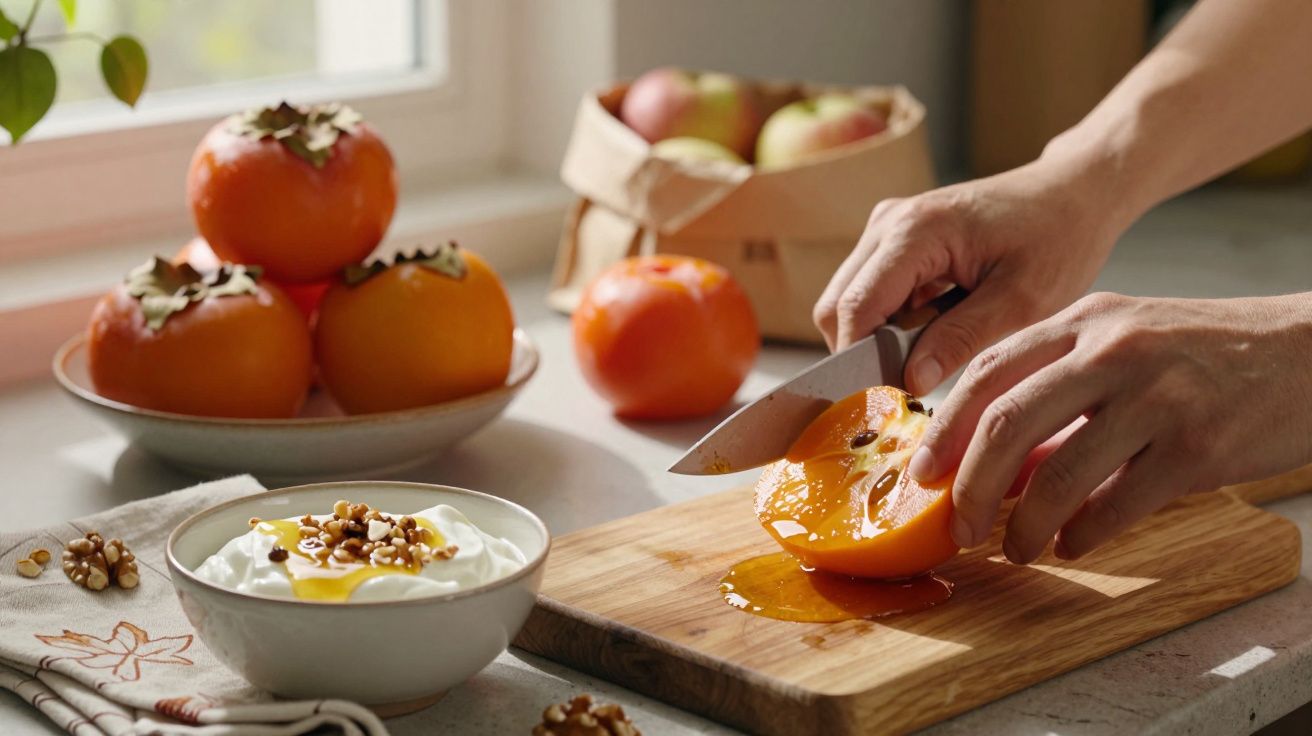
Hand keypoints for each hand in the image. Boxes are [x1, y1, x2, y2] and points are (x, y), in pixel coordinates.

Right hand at [814, 156, 1130, 393]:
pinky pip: (868, 293)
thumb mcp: (1022, 301)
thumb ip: (961, 339)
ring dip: (878, 338)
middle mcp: (887, 223)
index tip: (885, 403)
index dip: (861, 363)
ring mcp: (885, 228)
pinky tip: (935, 328)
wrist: (1073, 194)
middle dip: (864, 354)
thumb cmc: (1059, 239)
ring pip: (847, 303)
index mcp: (916, 231)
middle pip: (837, 307)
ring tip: (934, 352)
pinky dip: (890, 322)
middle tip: (912, 386)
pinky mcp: (892, 240)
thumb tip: (909, 381)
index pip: (855, 309)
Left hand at [908, 292, 1311, 562]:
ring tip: (1015, 548)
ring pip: (1057, 474)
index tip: (921, 474)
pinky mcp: (1198, 444)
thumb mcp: (1124, 349)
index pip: (987, 373)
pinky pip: (1117, 503)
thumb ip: (1058, 397)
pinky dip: (1084, 535)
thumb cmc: (1206, 355)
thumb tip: (996, 466)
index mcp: (1083, 321)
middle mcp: (1112, 350)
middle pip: (1005, 422)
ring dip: (1023, 526)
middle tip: (958, 527)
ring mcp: (1156, 394)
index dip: (943, 430)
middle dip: (969, 486)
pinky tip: (1074, 546)